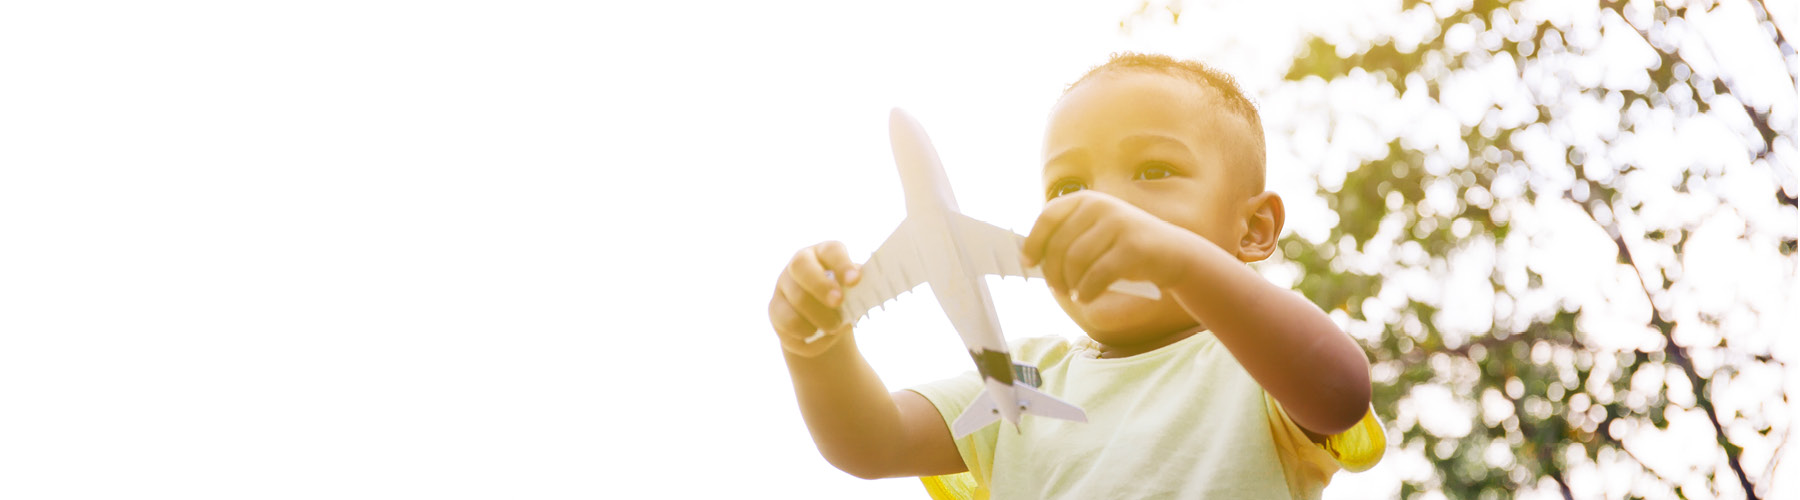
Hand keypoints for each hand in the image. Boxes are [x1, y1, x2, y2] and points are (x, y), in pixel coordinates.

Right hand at [769, 241, 862, 355]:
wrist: (823, 324)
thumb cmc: (844, 301)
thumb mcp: (854, 294)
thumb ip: (858, 291)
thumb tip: (863, 290)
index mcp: (824, 253)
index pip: (832, 251)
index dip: (842, 264)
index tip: (855, 280)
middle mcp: (799, 263)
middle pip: (802, 267)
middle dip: (821, 286)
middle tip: (839, 303)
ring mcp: (783, 285)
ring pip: (797, 299)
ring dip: (820, 317)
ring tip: (834, 328)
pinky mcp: (774, 308)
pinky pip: (789, 322)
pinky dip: (807, 333)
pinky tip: (816, 336)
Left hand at [1021, 191, 1207, 302]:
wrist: (1175, 255)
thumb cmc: (1126, 250)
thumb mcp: (1096, 236)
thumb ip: (1067, 240)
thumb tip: (1030, 258)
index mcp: (1087, 200)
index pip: (1048, 215)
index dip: (1034, 240)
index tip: (1028, 262)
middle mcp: (1102, 205)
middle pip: (1059, 244)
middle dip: (1053, 272)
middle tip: (1057, 288)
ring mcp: (1119, 223)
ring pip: (1076, 261)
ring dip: (1070, 284)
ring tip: (1074, 293)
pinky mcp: (1133, 246)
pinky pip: (1096, 275)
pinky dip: (1087, 291)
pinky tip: (1087, 298)